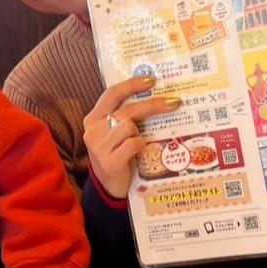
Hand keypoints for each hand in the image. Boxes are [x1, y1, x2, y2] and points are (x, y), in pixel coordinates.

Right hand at [83, 76, 181, 197]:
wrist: (107, 187)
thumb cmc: (116, 155)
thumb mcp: (114, 133)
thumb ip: (124, 117)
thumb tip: (156, 97)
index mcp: (93, 118)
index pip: (111, 94)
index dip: (131, 85)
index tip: (152, 80)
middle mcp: (93, 130)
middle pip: (126, 110)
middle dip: (153, 105)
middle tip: (174, 102)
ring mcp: (99, 147)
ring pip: (129, 126)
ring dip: (140, 133)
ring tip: (139, 143)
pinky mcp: (108, 162)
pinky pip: (133, 144)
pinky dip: (140, 146)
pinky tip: (139, 152)